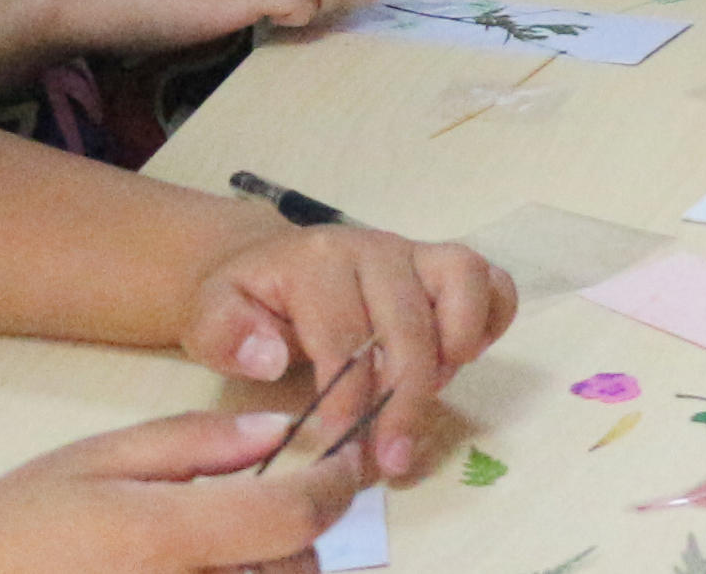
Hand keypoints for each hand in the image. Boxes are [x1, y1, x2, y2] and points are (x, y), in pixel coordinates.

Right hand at [0, 406, 357, 573]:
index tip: (342, 466)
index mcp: (165, 539)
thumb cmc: (4, 535)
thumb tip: (275, 433)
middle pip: (294, 571)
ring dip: (264, 573)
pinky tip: (189, 573)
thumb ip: (191, 444)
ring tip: (211, 552)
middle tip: (257, 513)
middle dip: (293, 538)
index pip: (296, 516)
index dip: (335, 486)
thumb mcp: (91, 460)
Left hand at [182, 218, 516, 483]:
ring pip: (465, 282)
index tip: (341, 444)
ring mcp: (417, 254)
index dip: (347, 394)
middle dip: (407, 397)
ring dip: (456, 350)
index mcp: (318, 261)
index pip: (345, 331)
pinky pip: (493, 282)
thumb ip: (229, 335)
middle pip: (410, 320)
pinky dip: (491, 322)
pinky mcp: (445, 266)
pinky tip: (460, 362)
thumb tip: (271, 359)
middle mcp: (376, 248)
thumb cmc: (247, 301)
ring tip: (432, 398)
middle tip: (394, 457)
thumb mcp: (212, 315)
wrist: (269, 263)